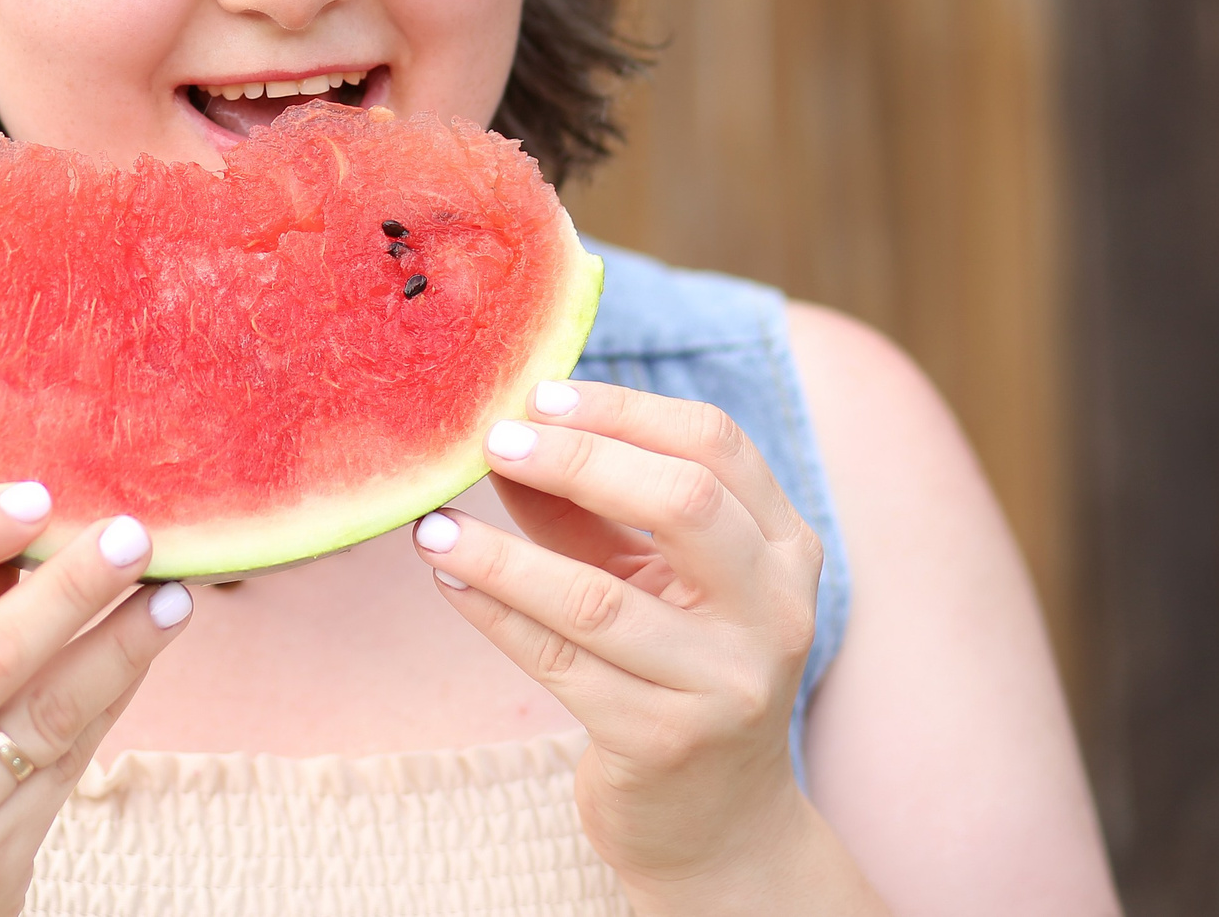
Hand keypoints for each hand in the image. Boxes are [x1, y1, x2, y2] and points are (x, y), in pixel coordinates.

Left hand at [414, 382, 876, 913]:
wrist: (718, 822)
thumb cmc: (674, 671)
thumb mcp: (648, 578)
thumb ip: (585, 510)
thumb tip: (500, 436)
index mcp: (784, 550)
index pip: (715, 445)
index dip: (623, 409)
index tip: (539, 395)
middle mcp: (774, 612)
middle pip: (681, 501)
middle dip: (577, 460)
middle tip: (492, 441)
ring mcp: (724, 684)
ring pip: (598, 596)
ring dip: (501, 553)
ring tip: (434, 524)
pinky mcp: (663, 743)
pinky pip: (558, 661)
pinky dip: (493, 612)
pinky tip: (448, 579)